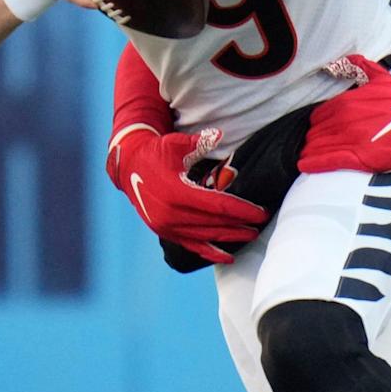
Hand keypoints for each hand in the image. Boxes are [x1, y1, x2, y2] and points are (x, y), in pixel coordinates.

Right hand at [107, 126, 268, 265]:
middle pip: (216, 223)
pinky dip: (211, 252)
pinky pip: (192, 246)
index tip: (261, 212)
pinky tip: (228, 257)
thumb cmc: (156, 152)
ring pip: (206, 237)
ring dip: (230, 238)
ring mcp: (168, 226)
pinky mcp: (166, 232)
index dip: (242, 210)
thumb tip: (219, 134)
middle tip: (262, 223)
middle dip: (241, 225)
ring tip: (251, 235)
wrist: (128, 168)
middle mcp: (172, 214)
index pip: (219, 205)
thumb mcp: (176, 144)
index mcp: (177, 192)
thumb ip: (199, 142)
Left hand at [299, 54, 390, 175]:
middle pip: (315, 132)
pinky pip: (326, 160)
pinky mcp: (355, 158)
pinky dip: (313, 163)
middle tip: (317, 144)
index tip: (321, 129)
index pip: (318, 116)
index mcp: (346, 103)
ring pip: (317, 146)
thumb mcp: (382, 80)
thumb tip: (345, 58)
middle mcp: (343, 120)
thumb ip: (362, 66)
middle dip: (314, 138)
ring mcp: (349, 140)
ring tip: (309, 156)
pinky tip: (304, 165)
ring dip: (311, 151)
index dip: (318, 124)